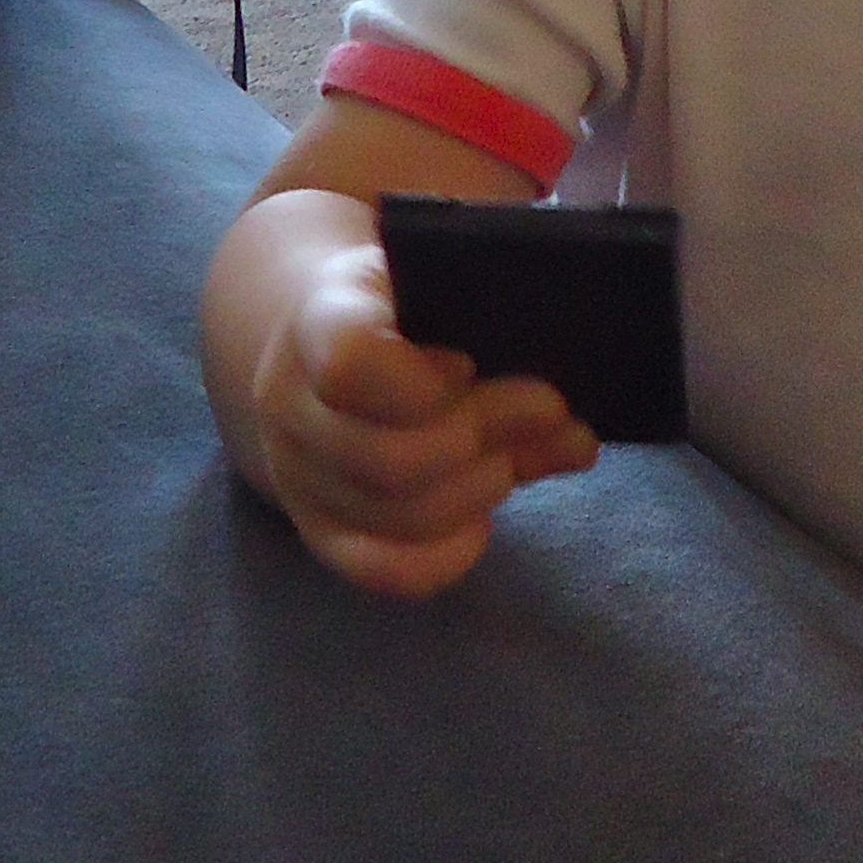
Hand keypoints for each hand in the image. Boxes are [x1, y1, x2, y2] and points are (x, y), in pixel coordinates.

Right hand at [209, 190, 600, 597]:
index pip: (348, 361)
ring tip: (509, 461)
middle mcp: (289, 403)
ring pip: (395, 515)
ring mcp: (296, 474)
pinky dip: (445, 556)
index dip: (420, 380)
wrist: (319, 343)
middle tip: (543, 409)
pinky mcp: (317, 529)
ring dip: (477, 492)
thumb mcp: (443, 293)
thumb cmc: (402, 305)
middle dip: (485, 438)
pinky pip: (380, 568)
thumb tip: (574, 437)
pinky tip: (479, 523)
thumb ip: (506, 346)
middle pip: (391, 457)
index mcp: (318, 319)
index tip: (467, 364)